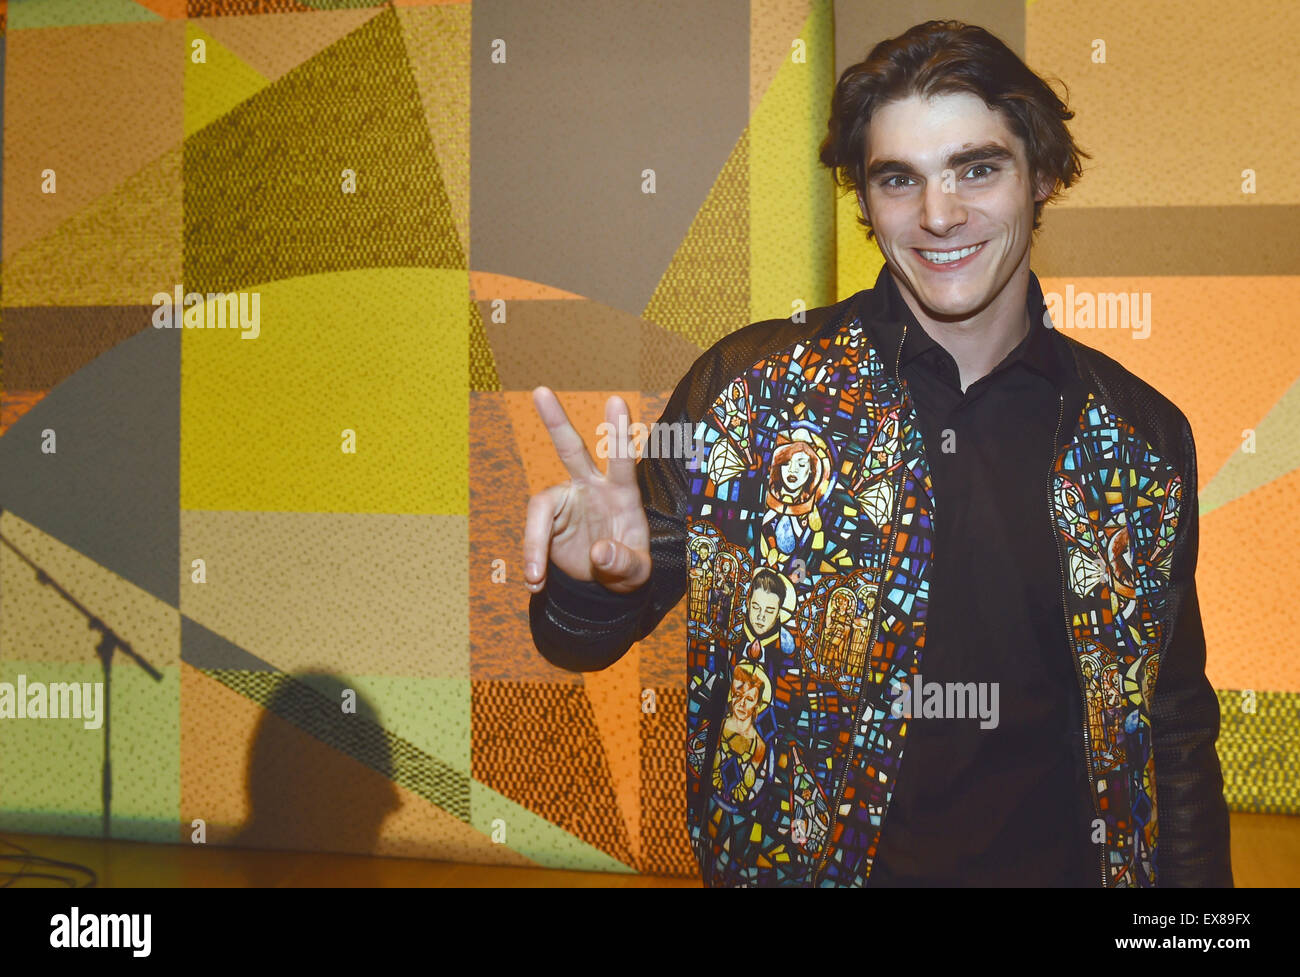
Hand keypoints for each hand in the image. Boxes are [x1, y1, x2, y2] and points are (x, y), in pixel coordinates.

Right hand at [523, 386, 651, 593]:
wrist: (603, 583)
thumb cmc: (626, 568)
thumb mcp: (635, 574)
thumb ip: (623, 563)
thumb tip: (598, 553)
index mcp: (623, 494)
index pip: (624, 462)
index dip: (620, 433)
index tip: (617, 401)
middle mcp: (592, 488)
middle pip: (572, 449)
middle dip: (556, 421)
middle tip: (541, 391)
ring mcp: (566, 501)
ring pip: (539, 505)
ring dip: (533, 543)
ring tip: (534, 576)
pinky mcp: (546, 518)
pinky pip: (532, 535)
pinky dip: (532, 559)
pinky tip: (535, 580)